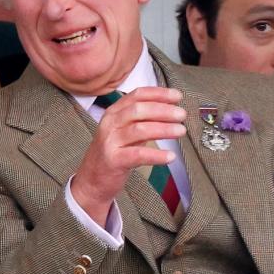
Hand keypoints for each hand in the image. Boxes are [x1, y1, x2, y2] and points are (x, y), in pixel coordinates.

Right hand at [70, 87, 185, 223]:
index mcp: (113, 112)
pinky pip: (138, 155)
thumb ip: (141, 120)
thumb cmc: (113, 154)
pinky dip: (156, 155)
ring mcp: (110, 141)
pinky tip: (170, 156)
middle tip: (181, 114)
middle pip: (139, 110)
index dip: (158, 94)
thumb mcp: (124, 131)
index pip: (137, 95)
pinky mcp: (113, 160)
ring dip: (164, 129)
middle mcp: (110, 123)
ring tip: (180, 131)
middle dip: (163, 110)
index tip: (177, 96)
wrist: (92, 180)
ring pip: (140, 129)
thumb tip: (170, 110)